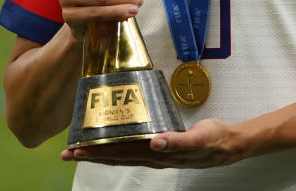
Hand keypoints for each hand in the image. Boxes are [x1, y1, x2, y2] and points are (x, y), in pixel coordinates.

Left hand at [60, 118, 245, 168]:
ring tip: (79, 150)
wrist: (228, 145)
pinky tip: (109, 143)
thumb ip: (177, 141)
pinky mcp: (160, 148)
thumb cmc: (213, 139)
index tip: (78, 149)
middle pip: (116, 156)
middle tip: (67, 152)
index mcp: (158, 153)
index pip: (122, 153)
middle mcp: (153, 156)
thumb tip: (155, 144)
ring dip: (100, 153)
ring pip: (122, 155)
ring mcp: (155, 154)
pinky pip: (133, 149)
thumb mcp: (199, 139)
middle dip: (91, 154)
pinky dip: (117, 147)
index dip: (99, 152)